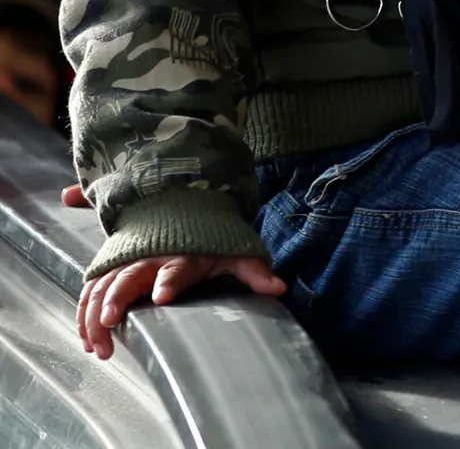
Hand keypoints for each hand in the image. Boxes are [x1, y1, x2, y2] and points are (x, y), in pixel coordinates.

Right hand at [78, 254, 285, 360]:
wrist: (186, 209)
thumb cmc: (211, 240)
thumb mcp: (236, 251)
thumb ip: (254, 270)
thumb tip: (278, 288)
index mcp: (183, 254)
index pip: (176, 267)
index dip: (169, 280)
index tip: (162, 297)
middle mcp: (150, 258)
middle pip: (128, 277)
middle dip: (117, 299)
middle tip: (110, 323)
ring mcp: (127, 263)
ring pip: (102, 287)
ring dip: (95, 316)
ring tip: (99, 346)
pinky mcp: (111, 270)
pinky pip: (91, 292)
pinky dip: (85, 315)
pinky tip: (88, 341)